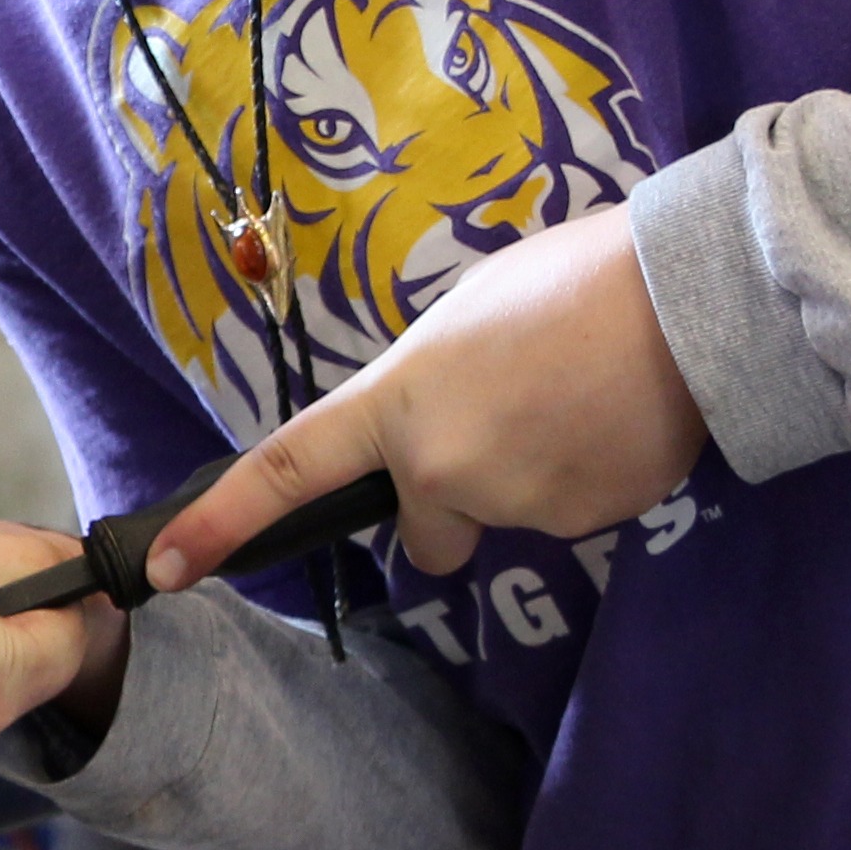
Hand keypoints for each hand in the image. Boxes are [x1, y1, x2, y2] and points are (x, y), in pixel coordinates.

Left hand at [154, 204, 705, 585]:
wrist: (684, 300)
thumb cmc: (569, 280)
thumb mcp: (463, 321)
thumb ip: (425, 392)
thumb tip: (430, 431)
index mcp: (397, 404)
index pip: (289, 471)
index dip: (222, 523)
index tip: (165, 568)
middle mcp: (440, 469)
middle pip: (426, 530)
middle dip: (455, 501)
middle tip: (517, 419)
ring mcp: (514, 506)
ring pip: (503, 518)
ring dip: (530, 479)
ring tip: (578, 401)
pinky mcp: (584, 526)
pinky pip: (567, 515)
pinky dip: (583, 481)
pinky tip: (612, 424)